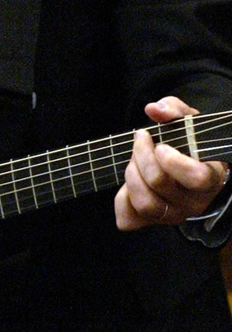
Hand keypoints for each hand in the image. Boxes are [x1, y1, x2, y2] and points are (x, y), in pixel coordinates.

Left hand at [115, 96, 228, 230]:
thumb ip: (173, 109)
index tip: (161, 145)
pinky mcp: (153, 221)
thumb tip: (153, 110)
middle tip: (142, 139)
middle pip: (160, 183)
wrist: (190, 166)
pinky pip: (129, 220)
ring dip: (132, 175)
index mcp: (209, 177)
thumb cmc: (190, 142)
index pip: (197, 177)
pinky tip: (129, 180)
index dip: (173, 160)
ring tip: (134, 158)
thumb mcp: (187, 121)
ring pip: (146, 204)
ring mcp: (174, 215)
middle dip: (142, 154)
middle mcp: (194, 202)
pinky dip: (121, 200)